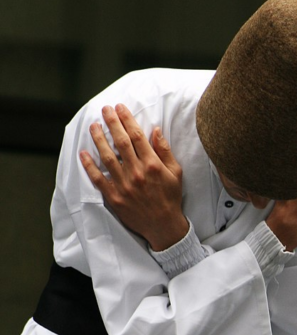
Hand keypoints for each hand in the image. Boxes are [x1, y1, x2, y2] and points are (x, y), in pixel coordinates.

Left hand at [79, 103, 188, 251]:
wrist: (164, 226)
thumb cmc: (171, 198)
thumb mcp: (175, 173)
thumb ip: (164, 151)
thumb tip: (155, 130)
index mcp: (152, 165)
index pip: (137, 136)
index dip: (127, 119)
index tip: (119, 108)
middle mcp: (137, 173)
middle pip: (120, 142)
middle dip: (111, 123)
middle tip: (104, 110)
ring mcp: (124, 185)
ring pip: (107, 157)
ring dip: (98, 139)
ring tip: (93, 126)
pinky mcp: (115, 197)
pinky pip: (98, 179)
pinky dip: (89, 166)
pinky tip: (84, 153)